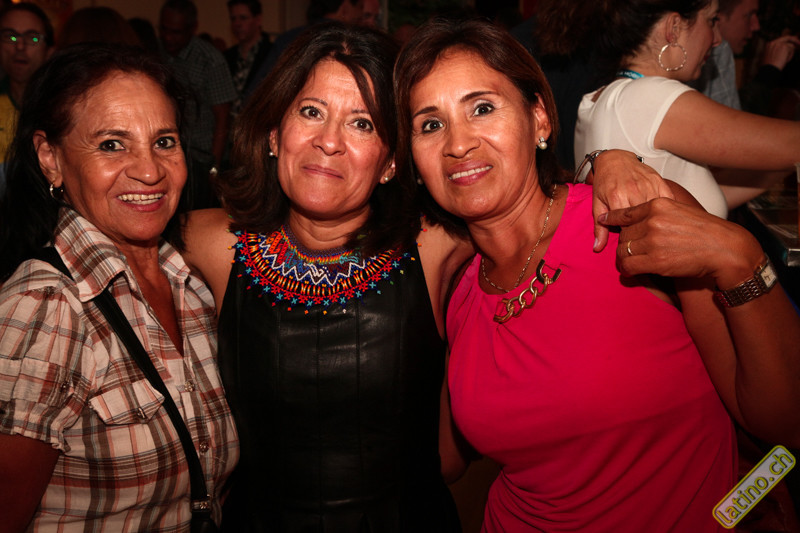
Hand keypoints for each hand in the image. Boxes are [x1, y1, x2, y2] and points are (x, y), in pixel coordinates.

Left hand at [590, 150, 673, 251]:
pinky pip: (668, 200)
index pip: (625, 226)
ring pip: (657, 211)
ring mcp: (648, 185)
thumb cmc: (605, 183)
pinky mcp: (659, 180)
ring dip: (655, 221)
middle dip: (642, 230)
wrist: (615, 160)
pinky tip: (664, 217)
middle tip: (641, 235)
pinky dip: (667, 210)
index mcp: (617, 197)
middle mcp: (633, 190)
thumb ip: (599, 227)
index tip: (628, 238)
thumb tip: (598, 248)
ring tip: (652, 228)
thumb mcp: (597, 204)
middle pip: (643, 220)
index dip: (627, 236)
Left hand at [599, 197, 762, 286]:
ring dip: (623, 258)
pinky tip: (630, 272)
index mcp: (658, 204)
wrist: (724, 248)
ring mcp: (654, 240)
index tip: (603, 219)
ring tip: (627, 263)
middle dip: (622, 243)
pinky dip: (626, 270)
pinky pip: (629, 266)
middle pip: (623, 234)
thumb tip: (636, 219)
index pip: (625, 212)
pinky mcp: (656, 260)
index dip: (612, 217)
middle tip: (625, 250)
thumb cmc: (704, 230)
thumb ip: (657, 212)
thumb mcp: (679, 210)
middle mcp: (653, 220)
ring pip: (623, 250)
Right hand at [762, 35, 799, 70]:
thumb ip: (777, 50)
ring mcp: (779, 44)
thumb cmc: (769, 67)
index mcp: (768, 45)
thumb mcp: (771, 57)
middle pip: (787, 37)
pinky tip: (785, 60)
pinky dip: (790, 55)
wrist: (769, 70)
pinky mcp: (784, 46)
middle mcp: (773, 42)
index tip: (793, 43)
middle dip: (795, 40)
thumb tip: (787, 47)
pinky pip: (792, 49)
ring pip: (790, 45)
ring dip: (790, 53)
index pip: (781, 39)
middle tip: (799, 43)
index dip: (788, 41)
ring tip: (784, 60)